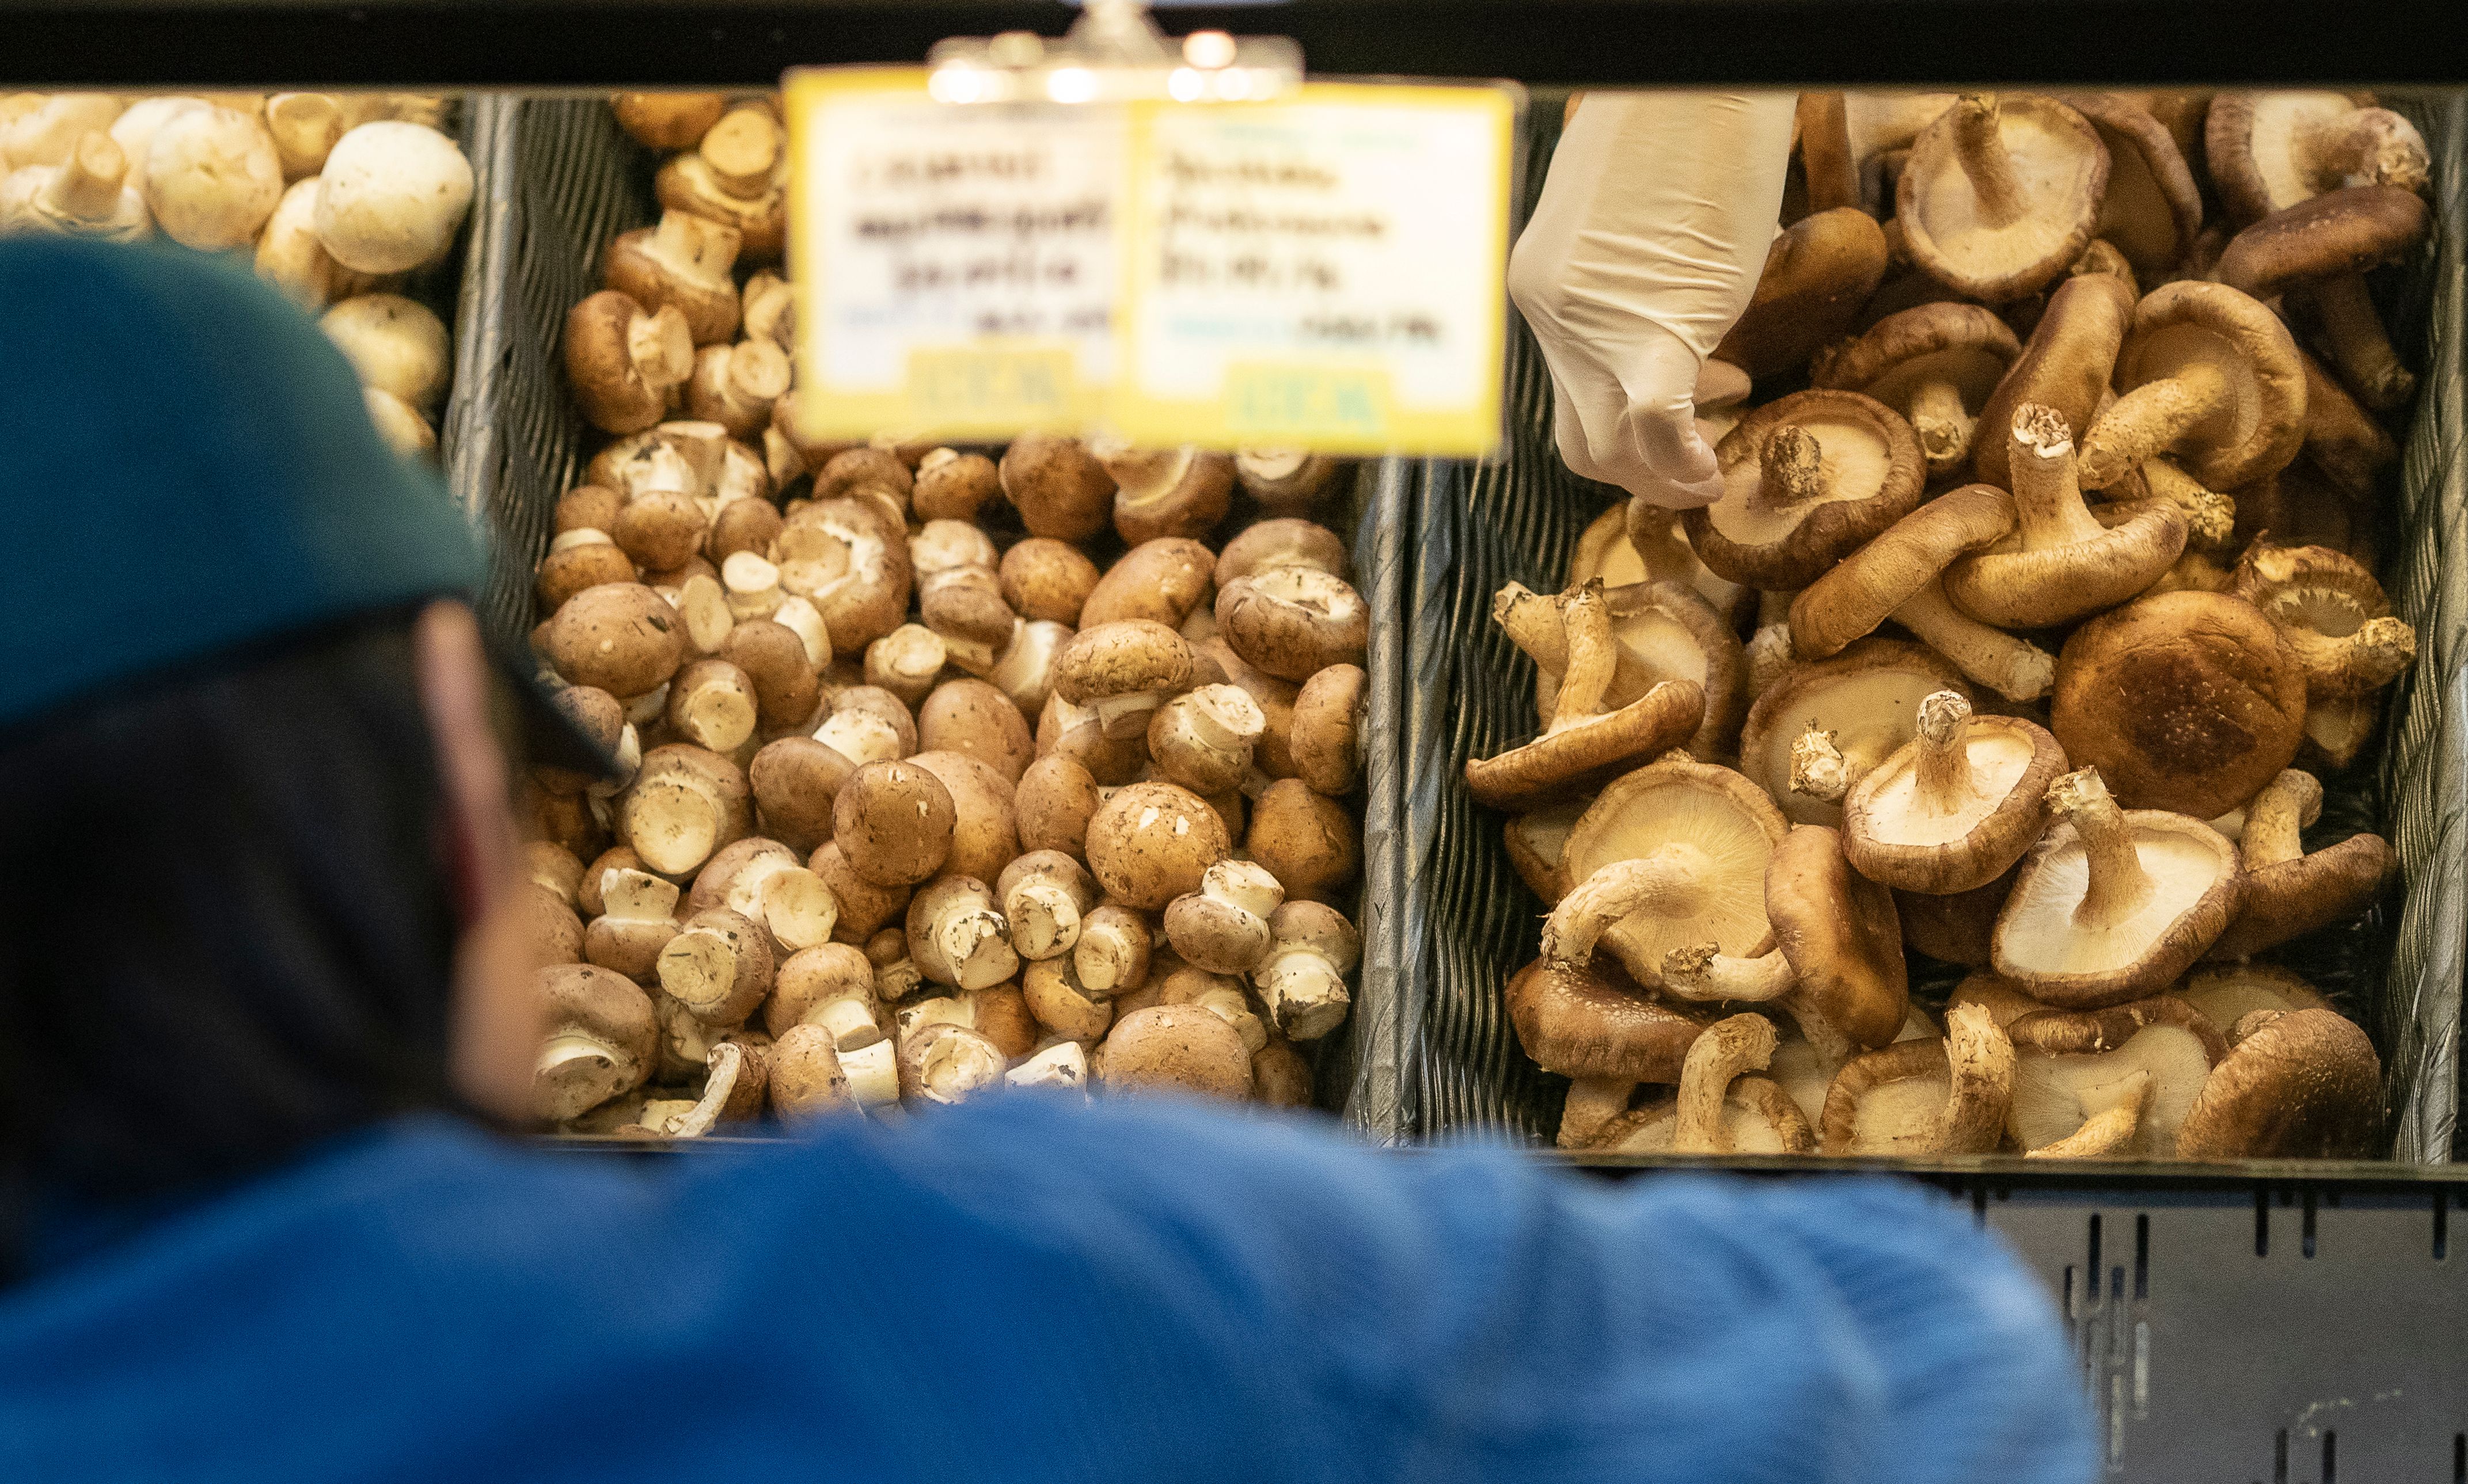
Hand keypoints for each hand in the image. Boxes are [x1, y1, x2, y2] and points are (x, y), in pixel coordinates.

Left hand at [1508, 92, 1795, 508]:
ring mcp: (1595, 325)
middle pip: (1580, 438)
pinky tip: (1715, 472)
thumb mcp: (1621, 216)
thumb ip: (1624, 277)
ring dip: (1664, 475)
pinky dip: (1683, 462)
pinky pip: (1656, 419)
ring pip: (1612, 444)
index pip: (1571, 390)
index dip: (1631, 418)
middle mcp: (1552, 314)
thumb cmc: (1673, 131)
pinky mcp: (1657, 324)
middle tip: (1693, 467)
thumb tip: (1664, 312)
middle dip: (1638, 471)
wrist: (1700, 86)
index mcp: (1540, 288)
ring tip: (1710, 470)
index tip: (1701, 393)